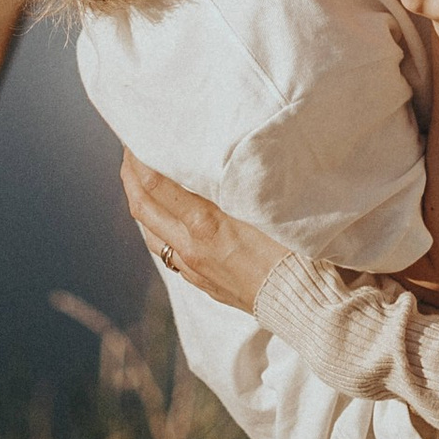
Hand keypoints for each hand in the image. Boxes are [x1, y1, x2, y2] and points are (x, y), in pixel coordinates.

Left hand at [121, 154, 294, 317]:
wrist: (308, 306)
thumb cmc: (300, 249)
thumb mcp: (270, 203)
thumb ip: (240, 178)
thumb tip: (218, 152)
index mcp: (205, 223)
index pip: (153, 184)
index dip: (138, 157)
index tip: (138, 133)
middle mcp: (192, 247)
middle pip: (142, 207)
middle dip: (131, 174)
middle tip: (132, 149)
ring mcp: (195, 269)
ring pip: (151, 233)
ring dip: (142, 203)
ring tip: (144, 179)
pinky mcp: (204, 283)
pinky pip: (167, 251)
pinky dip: (159, 227)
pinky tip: (168, 218)